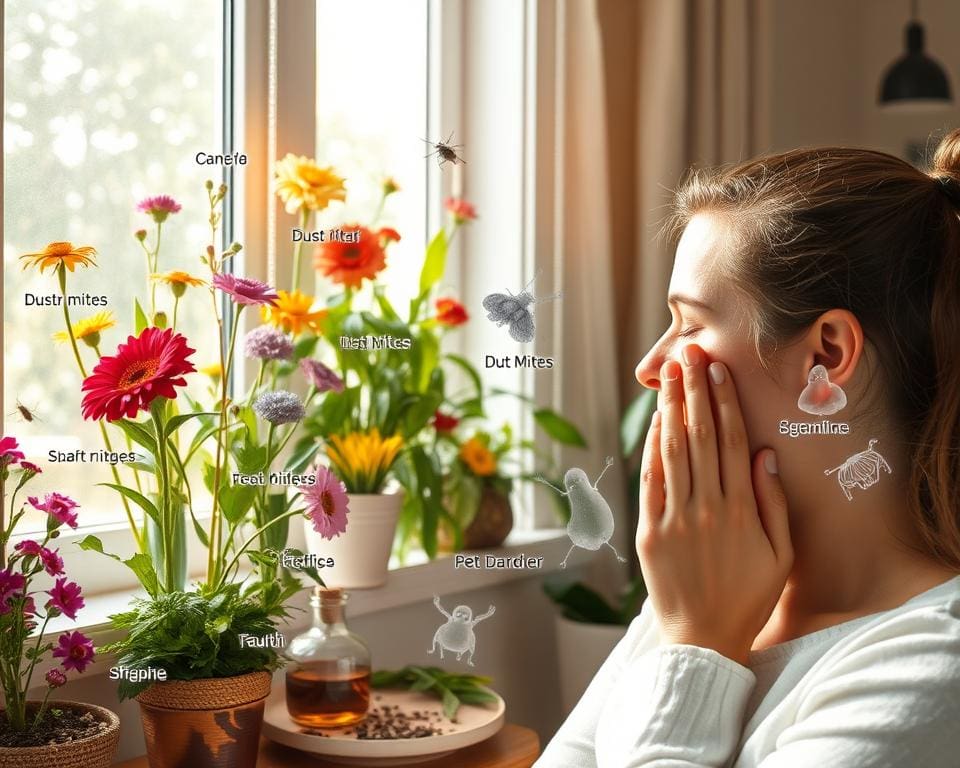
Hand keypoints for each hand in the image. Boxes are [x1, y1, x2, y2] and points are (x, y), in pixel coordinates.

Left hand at [635, 344, 792, 665]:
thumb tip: (766, 453)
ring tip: (668, 376)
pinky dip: (650, 449)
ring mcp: (674, 519)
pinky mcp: (649, 532)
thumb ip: (773, 502)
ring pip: (671, 452)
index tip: (716, 369)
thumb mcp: (779, 554)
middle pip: (698, 437)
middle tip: (688, 354)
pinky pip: (649, 482)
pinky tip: (653, 422)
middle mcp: (706, 508)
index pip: (729, 442)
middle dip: (693, 391)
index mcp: (741, 510)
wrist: (702, 637)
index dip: (722, 401)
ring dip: (669, 410)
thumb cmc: (748, 596)